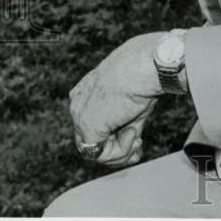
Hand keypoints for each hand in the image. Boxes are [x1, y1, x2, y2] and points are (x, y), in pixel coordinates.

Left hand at [69, 32, 167, 168]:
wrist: (142, 66)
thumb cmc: (142, 76)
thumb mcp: (133, 105)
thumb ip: (126, 125)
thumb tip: (132, 143)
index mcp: (86, 93)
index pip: (96, 127)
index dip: (117, 140)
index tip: (138, 140)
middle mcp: (79, 105)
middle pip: (95, 142)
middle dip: (120, 149)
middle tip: (139, 143)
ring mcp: (80, 117)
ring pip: (96, 152)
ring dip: (122, 150)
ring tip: (135, 133)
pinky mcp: (87, 128)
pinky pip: (101, 155)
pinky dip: (121, 150)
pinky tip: (131, 132)